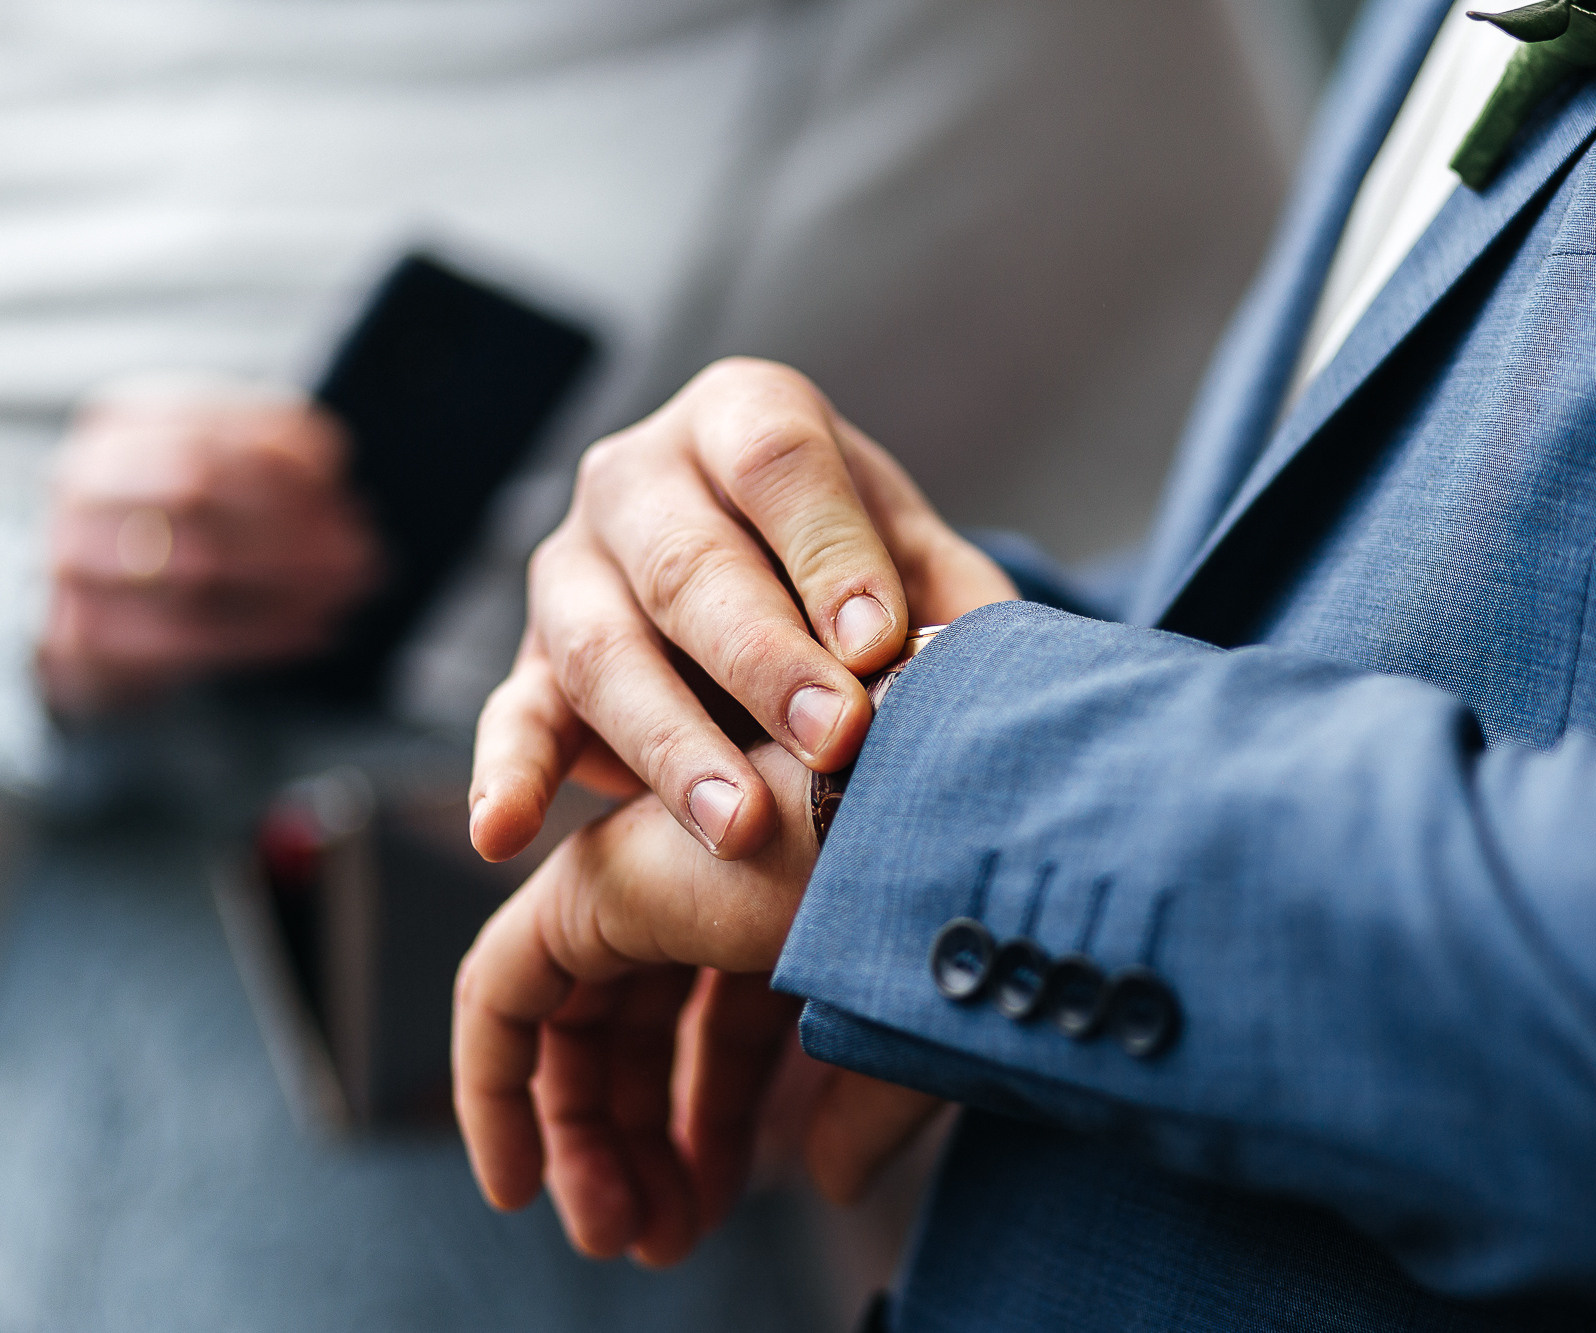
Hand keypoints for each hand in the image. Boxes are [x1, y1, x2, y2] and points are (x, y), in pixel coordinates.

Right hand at [37, 376, 380, 714]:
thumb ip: (276, 454)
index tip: (345, 488)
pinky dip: (266, 634)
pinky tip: (318, 631)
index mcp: (123, 423)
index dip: (284, 459)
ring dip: (291, 579)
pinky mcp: (81, 633)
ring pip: (196, 563)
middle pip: (198, 487)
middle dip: (294, 521)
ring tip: (349, 590)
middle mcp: (84, 481)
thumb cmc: (188, 527)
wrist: (105, 612)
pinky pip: (187, 636)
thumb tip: (328, 460)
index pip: (209, 428)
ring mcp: (72, 557)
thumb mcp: (228, 471)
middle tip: (363, 552)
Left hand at [453, 741, 942, 1264]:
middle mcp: (711, 882)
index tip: (696, 1220)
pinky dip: (494, 1086)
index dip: (711, 1132)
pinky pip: (502, 993)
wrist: (936, 837)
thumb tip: (833, 1183)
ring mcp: (647, 874)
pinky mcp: (591, 883)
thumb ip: (863, 1112)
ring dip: (581, 1140)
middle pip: (639, 1033)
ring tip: (611, 1235)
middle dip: (641, 1145)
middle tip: (652, 1243)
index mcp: (793, 904)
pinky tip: (518, 1182)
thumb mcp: (905, 1046)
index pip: (725, 1032)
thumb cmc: (947, 926)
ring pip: (572, 1023)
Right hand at [467, 357, 1015, 863]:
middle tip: (835, 740)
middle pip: (688, 562)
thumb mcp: (922, 563)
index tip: (879, 643)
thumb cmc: (862, 573)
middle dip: (764, 659)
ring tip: (741, 828)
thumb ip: (957, 603)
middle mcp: (640, 475)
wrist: (778, 589)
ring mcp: (573, 568)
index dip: (829, 552)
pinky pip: (512, 714)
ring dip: (673, 743)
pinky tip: (501, 832)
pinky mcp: (532, 660)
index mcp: (745, 418)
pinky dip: (505, 774)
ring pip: (605, 648)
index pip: (779, 464)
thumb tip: (984, 668)